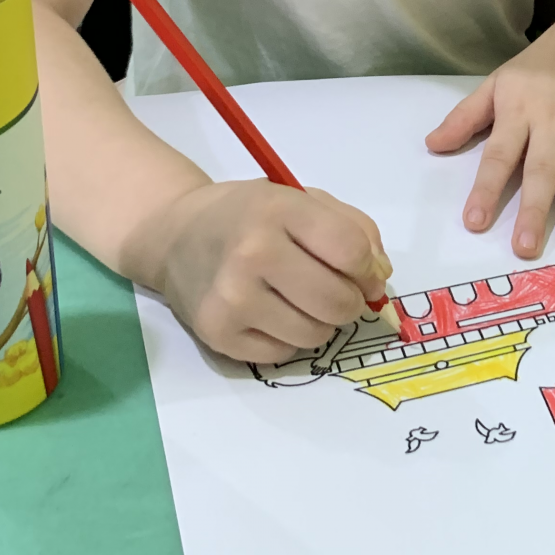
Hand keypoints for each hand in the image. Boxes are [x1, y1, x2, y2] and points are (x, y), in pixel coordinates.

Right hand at [139, 179, 391, 363]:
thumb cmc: (249, 215)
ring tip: (302, 300)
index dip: (369, 269)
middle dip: (350, 301)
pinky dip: (289, 339)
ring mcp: (231, 298)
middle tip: (336, 291)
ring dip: (322, 322)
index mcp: (279, 210)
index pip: (350, 252)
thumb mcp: (302, 200)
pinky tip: (273, 314)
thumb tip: (379, 277)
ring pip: (315, 334)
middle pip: (337, 301)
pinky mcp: (217, 334)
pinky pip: (283, 354)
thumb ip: (354, 229)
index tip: (365, 273)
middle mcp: (252, 254)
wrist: (175, 234)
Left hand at [426, 18, 554, 258]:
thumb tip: (432, 145)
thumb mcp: (497, 83)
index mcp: (519, 111)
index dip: (487, 188)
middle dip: (535, 210)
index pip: (500, 155)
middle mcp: (554, 120)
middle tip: (526, 247)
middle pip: (543, 170)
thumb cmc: (538, 69)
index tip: (475, 222)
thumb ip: (465, 117)